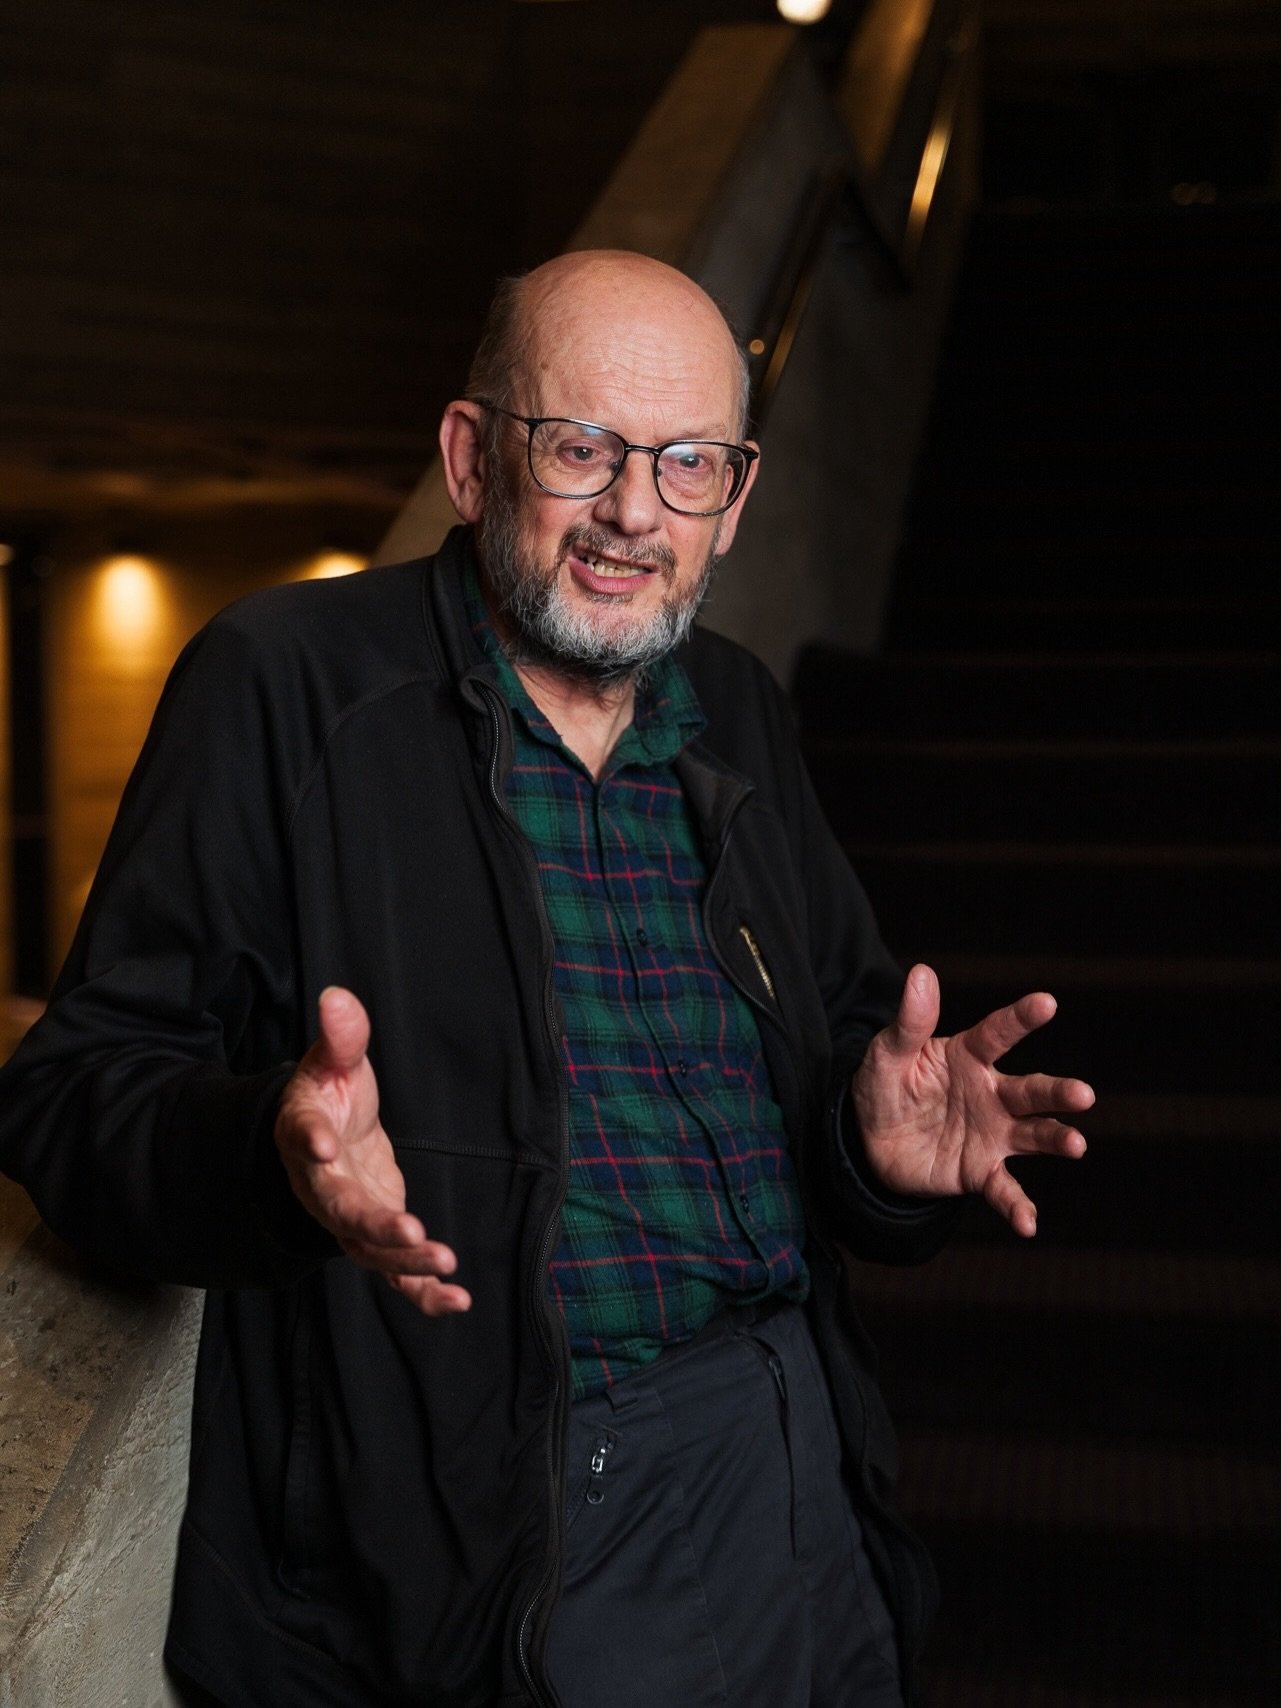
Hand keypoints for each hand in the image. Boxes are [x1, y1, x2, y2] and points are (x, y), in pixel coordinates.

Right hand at [275, 986, 470, 1313]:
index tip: (322, 1142)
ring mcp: (348, 1219)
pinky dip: (422, 1291)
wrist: (327, 1136)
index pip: (303, 1140)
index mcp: (305, 1136)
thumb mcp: (333, 1060)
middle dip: (373, 1223)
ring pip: (369, 1249)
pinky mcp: (375, 1238)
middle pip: (341, 1212)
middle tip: (408, 1229)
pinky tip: (457, 1300)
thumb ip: (341, 1036)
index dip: (310, 1142)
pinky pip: (394, 1273)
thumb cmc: (329, 1095)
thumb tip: (336, 996)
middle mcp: (322, 1187)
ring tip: (446, 1263)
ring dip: (406, 1260)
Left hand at [852, 964, 1092, 1237]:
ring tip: (1077, 1145)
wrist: (872, 1142)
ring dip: (1057, 1139)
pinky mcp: (981, 1170)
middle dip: (1058, 1092)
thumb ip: (910, 1022)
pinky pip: (1004, 1189)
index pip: (998, 1033)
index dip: (1021, 1018)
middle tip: (1083, 1094)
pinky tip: (1028, 1225)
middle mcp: (992, 1093)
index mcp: (969, 1056)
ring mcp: (992, 1133)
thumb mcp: (888, 1054)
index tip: (1047, 1002)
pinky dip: (1017, 1207)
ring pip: (1033, 1135)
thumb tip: (921, 972)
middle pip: (1031, 1090)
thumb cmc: (886, 1086)